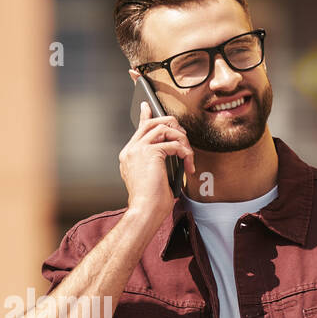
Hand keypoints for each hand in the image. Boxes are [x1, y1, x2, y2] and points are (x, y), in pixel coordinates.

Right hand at [118, 99, 195, 226]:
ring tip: (187, 155)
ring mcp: (138, 150)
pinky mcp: (150, 153)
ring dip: (181, 140)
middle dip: (172, 125)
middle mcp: (131, 150)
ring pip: (165, 128)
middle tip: (183, 136)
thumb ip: (155, 160)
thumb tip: (170, 150)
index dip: (146, 116)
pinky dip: (185, 153)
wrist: (145, 211)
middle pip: (153, 123)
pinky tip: (187, 164)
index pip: (139, 129)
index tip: (148, 106)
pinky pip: (174, 144)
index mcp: (129, 155)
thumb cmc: (150, 201)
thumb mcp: (152, 177)